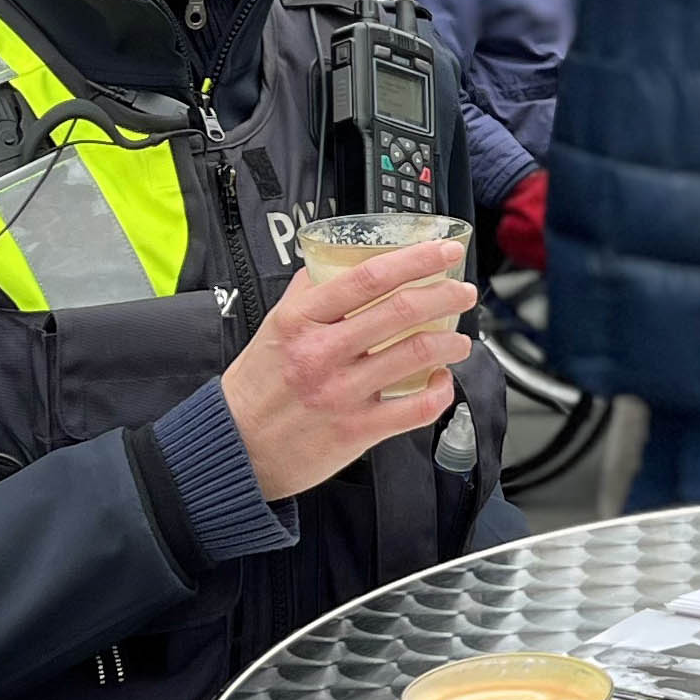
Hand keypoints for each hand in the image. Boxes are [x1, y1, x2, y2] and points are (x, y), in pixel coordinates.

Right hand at [218, 238, 477, 498]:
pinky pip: (416, 408)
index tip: (444, 251)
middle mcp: (323, 352)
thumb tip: (331, 264)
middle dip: (446, 294)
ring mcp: (342, 392)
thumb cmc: (257, 387)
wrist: (236, 447)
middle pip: (402, 310)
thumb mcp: (272, 327)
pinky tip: (442, 381)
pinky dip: (440, 391)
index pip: (369, 278)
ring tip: (460, 339)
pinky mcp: (357, 430)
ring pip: (417, 354)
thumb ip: (305, 294)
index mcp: (301, 320)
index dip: (416, 258)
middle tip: (463, 291)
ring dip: (451, 341)